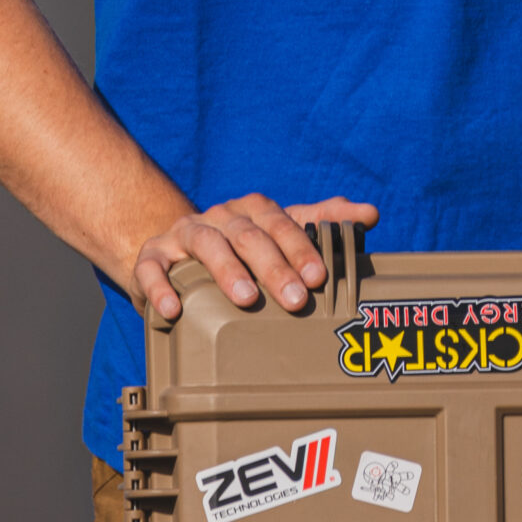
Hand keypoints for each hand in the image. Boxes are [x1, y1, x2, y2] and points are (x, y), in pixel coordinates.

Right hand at [132, 193, 378, 323]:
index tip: (321, 277)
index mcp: (253, 211)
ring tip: (245, 298)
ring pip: (206, 245)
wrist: (177, 254)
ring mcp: (184, 235)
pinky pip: (152, 268)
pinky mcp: (151, 257)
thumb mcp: (281, 233)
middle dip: (273, 266)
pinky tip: (174, 310)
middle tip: (296, 299)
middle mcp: (219, 218)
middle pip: (248, 235)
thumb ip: (324, 222)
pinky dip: (161, 287)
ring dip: (226, 271)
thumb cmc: (241, 250)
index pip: (281, 222)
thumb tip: (369, 213)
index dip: (300, 247)